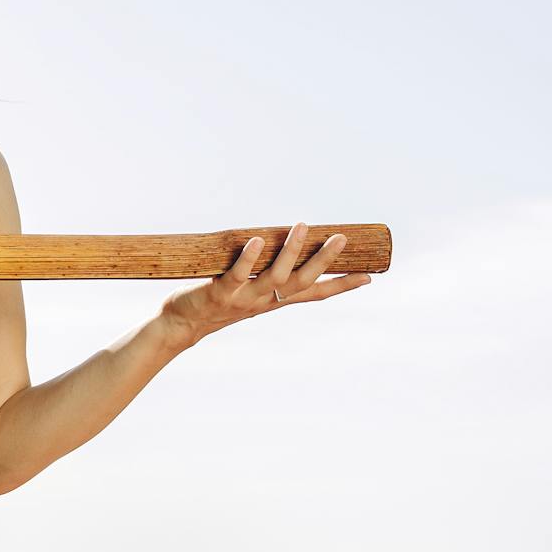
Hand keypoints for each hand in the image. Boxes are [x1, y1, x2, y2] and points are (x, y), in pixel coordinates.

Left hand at [160, 222, 371, 345]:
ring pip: (274, 277)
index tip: (369, 277)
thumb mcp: (247, 289)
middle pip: (301, 283)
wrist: (181, 325)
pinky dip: (248, 257)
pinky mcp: (221, 292)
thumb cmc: (216, 302)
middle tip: (342, 239)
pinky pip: (237, 274)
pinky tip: (256, 240)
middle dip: (323, 262)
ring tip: (303, 226)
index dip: (341, 287)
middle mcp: (264, 301)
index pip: (314, 294)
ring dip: (290, 252)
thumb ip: (265, 272)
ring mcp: (244, 298)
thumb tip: (277, 241)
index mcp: (274, 301)